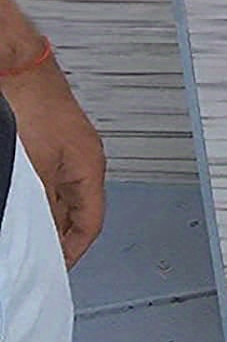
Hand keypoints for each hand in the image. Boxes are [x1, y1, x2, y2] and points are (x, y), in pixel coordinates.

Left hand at [2, 56, 106, 266]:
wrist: (20, 72)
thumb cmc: (33, 107)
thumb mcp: (36, 170)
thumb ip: (44, 205)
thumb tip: (45, 236)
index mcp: (89, 167)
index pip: (90, 223)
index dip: (73, 252)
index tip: (55, 269)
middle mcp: (84, 160)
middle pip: (79, 211)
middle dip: (60, 237)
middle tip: (38, 259)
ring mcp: (67, 150)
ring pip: (63, 197)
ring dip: (48, 218)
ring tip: (28, 236)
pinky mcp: (51, 143)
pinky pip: (50, 183)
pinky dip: (39, 200)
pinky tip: (21, 206)